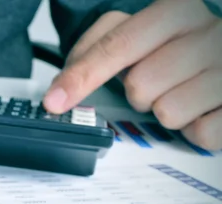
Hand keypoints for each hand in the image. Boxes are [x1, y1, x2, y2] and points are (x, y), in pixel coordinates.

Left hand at [43, 0, 221, 149]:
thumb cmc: (182, 51)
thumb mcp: (143, 38)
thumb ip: (101, 52)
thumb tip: (58, 92)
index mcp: (174, 11)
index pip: (116, 45)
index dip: (81, 75)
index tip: (54, 101)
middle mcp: (207, 32)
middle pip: (139, 86)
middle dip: (140, 95)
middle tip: (160, 83)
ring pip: (168, 112)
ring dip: (169, 112)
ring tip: (185, 94)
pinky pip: (201, 133)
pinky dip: (196, 130)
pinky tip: (205, 110)